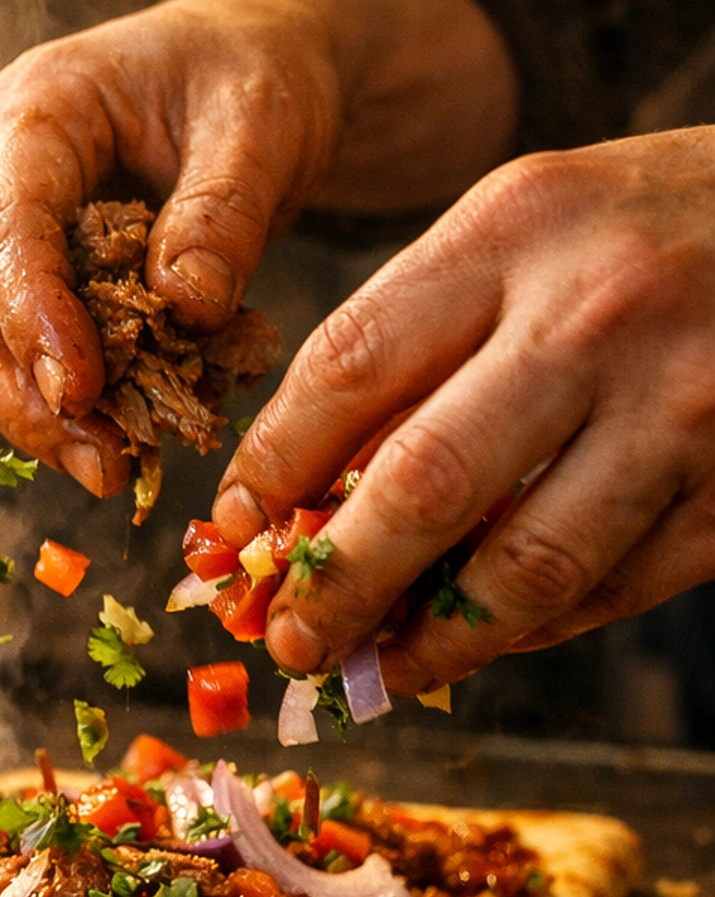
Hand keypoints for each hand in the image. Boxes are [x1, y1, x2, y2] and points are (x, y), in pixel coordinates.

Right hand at [0, 0, 513, 494]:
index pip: (6, 225)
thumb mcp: (263, 129)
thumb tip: (185, 314)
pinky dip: (64, 405)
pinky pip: (12, 355)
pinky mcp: (8, 270)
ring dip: (41, 417)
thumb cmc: (253, 79)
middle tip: (109, 468)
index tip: (83, 395)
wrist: (248, 70)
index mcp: (35, 105)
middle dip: (27, 399)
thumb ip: (223, 216)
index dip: (35, 318)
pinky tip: (126, 437)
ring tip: (122, 467)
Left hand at [213, 128, 714, 690]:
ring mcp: (681, 404)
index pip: (350, 366)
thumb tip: (308, 494)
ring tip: (375, 672)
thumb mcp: (529, 227)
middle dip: (336, 584)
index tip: (227, 539)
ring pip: (525, 566)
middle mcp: (597, 312)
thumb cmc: (651, 224)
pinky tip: (484, 642)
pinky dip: (535, 630)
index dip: (271, 469)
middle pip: (424, 482)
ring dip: (433, 643)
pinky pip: (615, 588)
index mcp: (515, 226)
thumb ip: (426, 335)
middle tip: (288, 642)